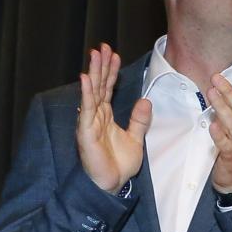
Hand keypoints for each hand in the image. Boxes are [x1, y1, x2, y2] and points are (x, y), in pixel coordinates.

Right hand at [76, 44, 149, 192]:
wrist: (112, 184)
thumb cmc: (119, 164)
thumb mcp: (136, 138)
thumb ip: (139, 120)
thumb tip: (145, 101)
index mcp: (106, 116)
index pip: (108, 88)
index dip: (111, 71)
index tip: (113, 54)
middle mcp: (96, 116)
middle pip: (98, 85)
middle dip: (100, 66)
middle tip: (102, 46)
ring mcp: (89, 122)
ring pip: (91, 93)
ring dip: (93, 73)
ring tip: (95, 55)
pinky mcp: (85, 132)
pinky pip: (86, 110)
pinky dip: (86, 94)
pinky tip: (85, 79)